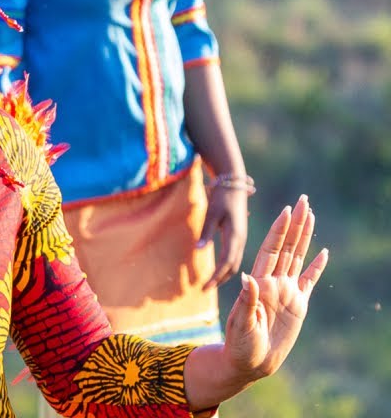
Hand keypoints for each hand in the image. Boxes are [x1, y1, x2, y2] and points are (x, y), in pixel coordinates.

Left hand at [198, 183, 248, 288]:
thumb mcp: (212, 214)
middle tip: (205, 290)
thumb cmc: (221, 197)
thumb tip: (198, 250)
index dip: (216, 277)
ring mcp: (241, 239)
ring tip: (209, 284)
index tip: (205, 288)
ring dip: (223, 275)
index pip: (226, 263)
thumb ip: (206, 232)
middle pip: (232, 267)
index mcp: (235, 236)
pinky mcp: (239, 236)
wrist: (234, 185)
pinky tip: (218, 271)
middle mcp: (240, 240)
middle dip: (219, 280)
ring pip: (235, 263)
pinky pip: (234, 256)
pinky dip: (227, 267)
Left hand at [221, 194, 328, 381]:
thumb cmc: (240, 344)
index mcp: (259, 282)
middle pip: (287, 246)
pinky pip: (309, 281)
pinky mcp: (298, 305)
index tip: (286, 210)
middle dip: (294, 224)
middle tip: (303, 201)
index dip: (278, 230)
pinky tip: (324, 252)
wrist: (250, 362)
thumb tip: (247, 277)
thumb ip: (246, 301)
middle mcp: (273, 281)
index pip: (271, 250)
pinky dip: (317, 267)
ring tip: (311, 215)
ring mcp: (286, 291)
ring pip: (297, 257)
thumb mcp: (241, 322)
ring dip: (304, 237)